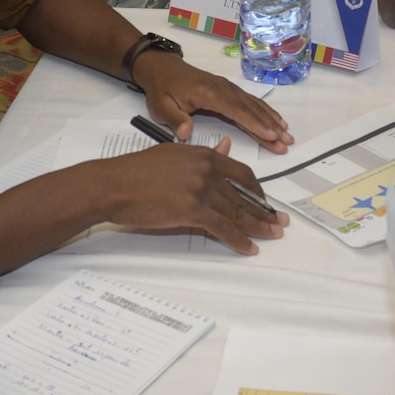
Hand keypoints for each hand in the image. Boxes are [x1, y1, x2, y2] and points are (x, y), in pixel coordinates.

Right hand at [91, 140, 287, 254]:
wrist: (113, 184)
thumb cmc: (137, 171)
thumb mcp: (174, 154)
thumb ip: (203, 155)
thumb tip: (226, 147)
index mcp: (204, 155)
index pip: (241, 174)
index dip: (256, 191)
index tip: (264, 202)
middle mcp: (207, 170)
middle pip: (244, 195)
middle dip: (265, 211)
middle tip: (281, 223)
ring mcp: (200, 190)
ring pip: (237, 212)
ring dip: (257, 227)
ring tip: (272, 236)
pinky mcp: (191, 210)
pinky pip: (222, 227)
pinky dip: (238, 240)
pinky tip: (248, 247)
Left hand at [136, 51, 292, 152]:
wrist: (162, 68)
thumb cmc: (162, 89)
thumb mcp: (161, 106)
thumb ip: (174, 119)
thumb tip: (185, 133)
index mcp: (208, 93)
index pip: (235, 110)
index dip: (254, 123)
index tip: (270, 135)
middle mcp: (223, 89)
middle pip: (250, 109)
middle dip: (269, 126)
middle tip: (286, 141)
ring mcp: (228, 89)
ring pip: (254, 106)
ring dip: (272, 120)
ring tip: (287, 134)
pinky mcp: (229, 91)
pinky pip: (250, 102)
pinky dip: (265, 112)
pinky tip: (276, 121)